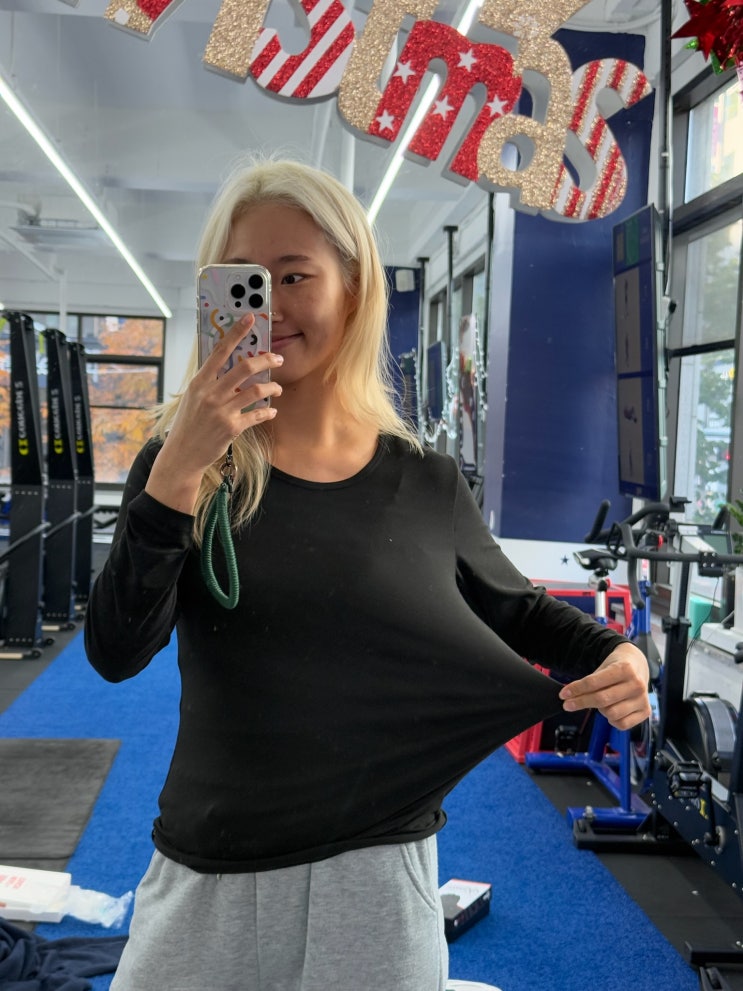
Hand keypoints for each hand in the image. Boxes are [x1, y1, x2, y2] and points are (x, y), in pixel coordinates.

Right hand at [145, 315, 283, 513]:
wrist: (182, 454)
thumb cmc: (188, 424)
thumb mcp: (193, 398)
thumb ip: (210, 382)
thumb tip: (229, 366)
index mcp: (200, 381)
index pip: (221, 350)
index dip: (237, 332)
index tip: (250, 318)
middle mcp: (211, 393)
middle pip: (246, 367)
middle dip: (267, 359)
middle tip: (278, 358)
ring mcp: (222, 411)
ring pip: (257, 391)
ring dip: (272, 387)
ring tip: (277, 387)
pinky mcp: (232, 428)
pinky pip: (257, 415)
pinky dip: (267, 412)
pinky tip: (271, 411)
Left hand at [558, 641, 650, 729]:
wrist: (638, 665)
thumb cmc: (616, 667)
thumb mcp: (603, 668)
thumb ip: (589, 682)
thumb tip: (569, 697)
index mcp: (625, 669)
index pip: (594, 682)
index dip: (576, 689)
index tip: (563, 694)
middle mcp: (636, 684)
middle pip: (601, 699)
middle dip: (581, 702)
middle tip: (567, 705)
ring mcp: (643, 699)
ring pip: (611, 713)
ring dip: (600, 710)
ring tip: (600, 702)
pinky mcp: (645, 712)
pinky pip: (622, 724)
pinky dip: (612, 720)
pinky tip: (610, 710)